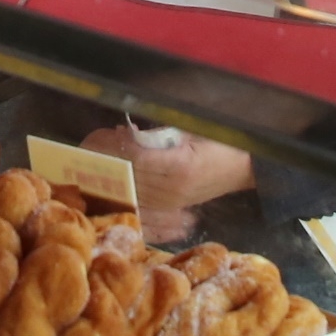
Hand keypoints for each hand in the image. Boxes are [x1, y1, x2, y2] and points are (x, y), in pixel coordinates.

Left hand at [79, 126, 254, 245]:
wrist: (247, 167)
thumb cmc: (224, 141)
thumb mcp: (195, 130)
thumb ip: (161, 134)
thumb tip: (128, 134)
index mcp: (180, 166)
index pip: (137, 158)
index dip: (117, 146)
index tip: (106, 133)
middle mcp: (173, 188)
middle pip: (129, 175)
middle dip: (105, 160)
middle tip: (87, 145)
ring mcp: (171, 200)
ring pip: (131, 189)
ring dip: (110, 174)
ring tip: (93, 157)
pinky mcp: (171, 205)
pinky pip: (140, 199)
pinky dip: (123, 186)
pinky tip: (112, 175)